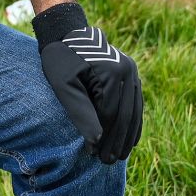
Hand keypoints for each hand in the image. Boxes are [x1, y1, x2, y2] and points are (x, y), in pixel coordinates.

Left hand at [33, 3, 142, 164]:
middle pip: (125, 116)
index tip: (94, 156)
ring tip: (119, 157)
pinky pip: (136, 103)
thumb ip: (79, 111)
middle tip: (107, 162)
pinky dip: (133, 122)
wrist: (66, 33)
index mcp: (113, 73)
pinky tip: (130, 140)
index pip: (110, 115)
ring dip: (127, 136)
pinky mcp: (131, 73)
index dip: (103, 138)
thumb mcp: (63, 85)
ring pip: (134, 111)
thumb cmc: (60, 59)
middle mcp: (128, 71)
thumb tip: (96, 140)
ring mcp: (132, 71)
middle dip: (116, 142)